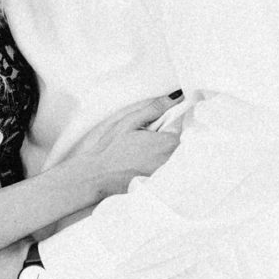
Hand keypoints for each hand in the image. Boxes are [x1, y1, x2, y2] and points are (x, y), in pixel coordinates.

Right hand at [58, 93, 185, 201]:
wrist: (98, 176)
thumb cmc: (111, 148)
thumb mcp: (131, 122)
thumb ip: (156, 108)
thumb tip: (177, 96)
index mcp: (169, 143)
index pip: (180, 125)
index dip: (167, 121)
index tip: (152, 125)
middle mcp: (172, 160)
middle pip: (179, 141)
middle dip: (165, 135)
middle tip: (144, 139)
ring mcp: (167, 174)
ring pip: (172, 155)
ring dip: (161, 150)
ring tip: (140, 152)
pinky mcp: (160, 183)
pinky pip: (165, 168)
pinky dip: (157, 163)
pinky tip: (139, 164)